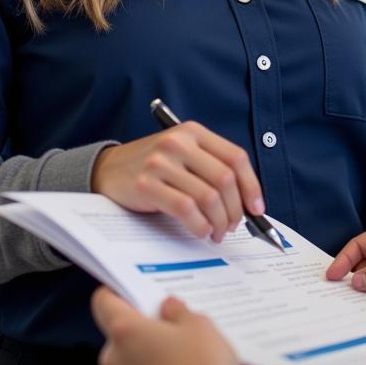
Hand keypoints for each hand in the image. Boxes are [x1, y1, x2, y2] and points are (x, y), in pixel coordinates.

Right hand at [91, 122, 263, 239]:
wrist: (108, 169)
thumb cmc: (154, 166)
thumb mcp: (184, 154)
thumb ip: (211, 168)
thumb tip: (247, 202)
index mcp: (194, 132)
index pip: (236, 157)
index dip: (251, 185)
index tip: (257, 208)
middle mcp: (179, 142)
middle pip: (225, 179)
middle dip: (235, 209)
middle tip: (233, 227)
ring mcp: (162, 162)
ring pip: (208, 196)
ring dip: (219, 222)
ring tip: (216, 232)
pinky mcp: (146, 184)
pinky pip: (185, 209)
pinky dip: (199, 225)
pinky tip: (200, 231)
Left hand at [92, 287, 243, 364]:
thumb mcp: (199, 325)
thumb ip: (177, 311)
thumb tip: (167, 307)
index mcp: (126, 331)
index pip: (103, 301)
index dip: (116, 292)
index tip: (132, 290)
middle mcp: (114, 360)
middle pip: (118, 334)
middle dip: (141, 329)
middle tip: (171, 327)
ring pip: (126, 362)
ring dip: (144, 357)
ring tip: (179, 359)